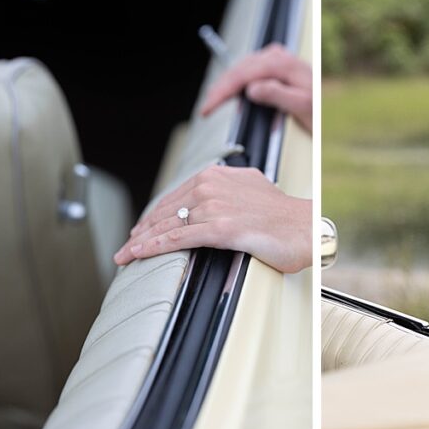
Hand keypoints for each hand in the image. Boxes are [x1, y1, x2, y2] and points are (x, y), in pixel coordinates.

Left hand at [114, 165, 311, 273]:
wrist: (304, 226)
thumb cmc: (282, 214)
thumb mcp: (251, 188)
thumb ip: (228, 188)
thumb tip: (212, 197)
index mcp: (219, 174)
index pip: (177, 194)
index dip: (156, 213)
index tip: (142, 228)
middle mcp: (213, 185)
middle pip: (167, 209)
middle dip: (143, 230)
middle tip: (126, 246)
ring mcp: (215, 206)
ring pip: (167, 225)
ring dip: (141, 242)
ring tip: (124, 255)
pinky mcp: (220, 228)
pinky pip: (178, 239)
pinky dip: (153, 247)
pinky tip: (138, 254)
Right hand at [200, 43, 312, 132]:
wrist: (331, 105)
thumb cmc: (321, 107)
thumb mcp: (302, 105)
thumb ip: (277, 95)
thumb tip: (252, 88)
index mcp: (283, 64)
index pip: (243, 74)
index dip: (222, 91)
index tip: (208, 107)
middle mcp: (278, 57)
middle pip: (239, 69)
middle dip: (220, 88)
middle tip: (206, 108)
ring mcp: (276, 59)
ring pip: (241, 68)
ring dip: (227, 85)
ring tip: (214, 102)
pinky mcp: (275, 65)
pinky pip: (249, 70)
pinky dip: (237, 83)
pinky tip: (233, 96)